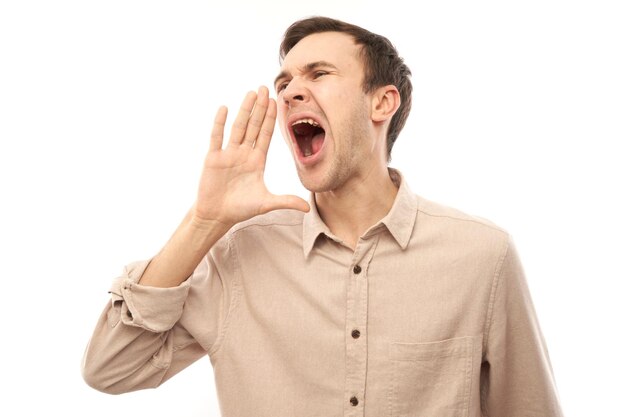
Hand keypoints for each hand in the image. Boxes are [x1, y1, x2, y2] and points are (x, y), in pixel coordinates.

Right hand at [192, 86, 309, 227]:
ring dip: (245, 110)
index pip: (265, 135)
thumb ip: (286, 201)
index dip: (270, 119)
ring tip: (251, 93)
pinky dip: (220, 123)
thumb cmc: (240, 209)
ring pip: (238, 127)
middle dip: (260, 108)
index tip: (276, 102)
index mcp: (257, 161)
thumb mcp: (266, 203)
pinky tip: (225, 108)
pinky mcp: (213, 158)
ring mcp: (228, 154)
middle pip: (253, 126)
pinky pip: (217, 137)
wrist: (217, 216)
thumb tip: (307, 208)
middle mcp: (243, 154)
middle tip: (265, 88)